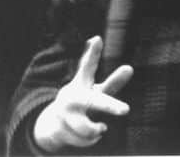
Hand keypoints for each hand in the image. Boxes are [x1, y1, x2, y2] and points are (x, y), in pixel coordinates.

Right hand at [32, 36, 132, 153]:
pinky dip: (91, 140)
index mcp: (82, 84)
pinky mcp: (61, 130)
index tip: (98, 39)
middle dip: (111, 106)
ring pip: (90, 129)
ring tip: (100, 127)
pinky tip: (88, 135)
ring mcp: (66, 115)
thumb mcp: (95, 90)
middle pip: (95, 102)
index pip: (88, 66)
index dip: (93, 53)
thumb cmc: (82, 102)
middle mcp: (73, 97)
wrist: (53, 124)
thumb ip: (112, 81)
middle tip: (126, 110)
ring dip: (97, 130)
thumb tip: (120, 59)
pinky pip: (86, 140)